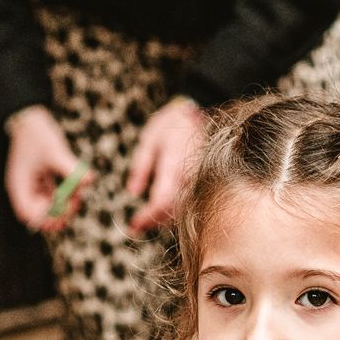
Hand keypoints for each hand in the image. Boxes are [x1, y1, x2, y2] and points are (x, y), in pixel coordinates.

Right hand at [5, 105, 92, 231]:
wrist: (30, 116)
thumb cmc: (37, 133)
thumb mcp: (55, 151)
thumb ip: (71, 168)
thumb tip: (89, 181)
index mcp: (20, 186)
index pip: (29, 215)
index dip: (47, 217)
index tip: (64, 207)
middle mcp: (25, 189)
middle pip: (40, 216)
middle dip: (60, 214)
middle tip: (76, 204)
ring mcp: (34, 185)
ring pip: (50, 208)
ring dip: (65, 205)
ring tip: (79, 194)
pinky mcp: (43, 180)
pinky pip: (55, 197)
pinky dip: (67, 195)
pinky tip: (78, 187)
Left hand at [127, 97, 203, 233]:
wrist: (201, 115)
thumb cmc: (172, 124)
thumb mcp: (149, 140)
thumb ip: (141, 167)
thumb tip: (133, 192)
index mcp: (175, 164)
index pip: (162, 201)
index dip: (147, 217)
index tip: (133, 225)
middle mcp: (191, 176)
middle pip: (174, 211)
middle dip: (155, 221)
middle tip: (137, 225)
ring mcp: (201, 180)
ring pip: (185, 210)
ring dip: (166, 219)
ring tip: (148, 219)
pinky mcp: (206, 182)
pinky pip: (192, 202)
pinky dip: (178, 211)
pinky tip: (165, 210)